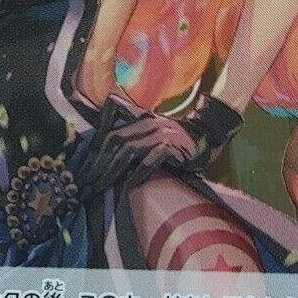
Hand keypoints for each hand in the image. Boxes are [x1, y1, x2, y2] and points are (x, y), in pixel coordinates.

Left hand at [72, 96, 216, 192]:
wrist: (210, 139)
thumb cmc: (178, 143)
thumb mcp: (154, 134)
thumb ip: (135, 137)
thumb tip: (111, 156)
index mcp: (143, 116)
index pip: (113, 111)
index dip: (97, 132)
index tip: (87, 153)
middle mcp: (150, 122)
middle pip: (116, 138)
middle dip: (99, 160)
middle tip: (89, 179)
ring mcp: (161, 134)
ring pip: (128, 150)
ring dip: (111, 169)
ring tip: (100, 184)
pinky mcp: (172, 147)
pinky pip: (149, 161)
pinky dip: (137, 174)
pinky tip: (127, 186)